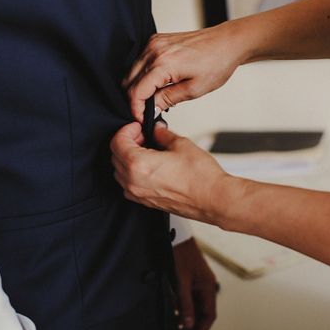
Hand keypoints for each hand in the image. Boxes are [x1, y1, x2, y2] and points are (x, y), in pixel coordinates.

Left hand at [111, 122, 230, 223]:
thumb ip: (163, 134)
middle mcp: (134, 182)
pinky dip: (132, 173)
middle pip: (115, 156)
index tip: (137, 127)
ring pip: (119, 172)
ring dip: (127, 158)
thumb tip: (156, 129)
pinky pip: (128, 186)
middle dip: (126, 143)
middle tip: (143, 136)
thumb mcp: (181, 144)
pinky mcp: (146, 203)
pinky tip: (149, 166)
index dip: (126, 130)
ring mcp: (139, 194)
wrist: (213, 199)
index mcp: (139, 164)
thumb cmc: (201, 178)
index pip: (117, 142)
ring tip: (146, 151)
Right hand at [123, 22, 245, 122]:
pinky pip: (140, 60)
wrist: (227, 43)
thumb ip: (167, 99)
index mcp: (163, 63)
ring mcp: (154, 43)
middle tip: (147, 113)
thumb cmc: (217, 63)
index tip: (141, 119)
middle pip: (128, 81)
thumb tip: (150, 109)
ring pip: (131, 71)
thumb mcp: (194, 89)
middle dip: (135, 100)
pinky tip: (156, 83)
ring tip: (153, 99)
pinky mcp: (156, 40)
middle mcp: (154, 50)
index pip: (136, 91)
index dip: (136, 109)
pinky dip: (143, 74)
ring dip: (138, 87)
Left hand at [173, 238, 216, 329]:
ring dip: (190, 318)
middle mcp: (206, 285)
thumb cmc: (180, 253)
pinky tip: (178, 313)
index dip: (201, 329)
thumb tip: (188, 322)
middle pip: (204, 312)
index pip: (209, 314)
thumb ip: (185, 302)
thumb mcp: (181, 280)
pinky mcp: (192, 279)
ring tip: (179, 328)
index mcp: (208, 286)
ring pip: (198, 306)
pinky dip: (186, 308)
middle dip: (195, 326)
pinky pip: (192, 298)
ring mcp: (200, 282)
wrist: (176, 235)